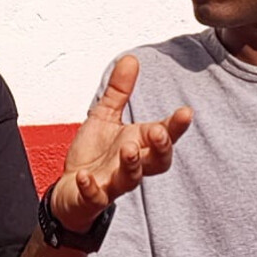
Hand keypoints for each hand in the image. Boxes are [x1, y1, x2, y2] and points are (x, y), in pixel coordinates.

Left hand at [50, 55, 192, 230]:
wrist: (70, 189)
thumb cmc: (93, 155)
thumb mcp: (104, 116)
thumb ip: (118, 91)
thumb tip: (131, 59)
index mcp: (137, 144)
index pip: (164, 136)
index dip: (176, 126)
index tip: (186, 112)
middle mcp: (130, 165)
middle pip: (157, 162)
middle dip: (161, 148)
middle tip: (158, 132)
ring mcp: (112, 183)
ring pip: (131, 179)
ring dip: (132, 165)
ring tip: (127, 149)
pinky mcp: (92, 197)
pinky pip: (95, 197)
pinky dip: (91, 188)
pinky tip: (85, 177)